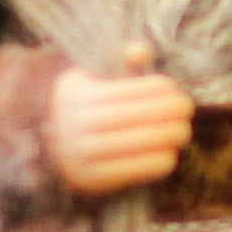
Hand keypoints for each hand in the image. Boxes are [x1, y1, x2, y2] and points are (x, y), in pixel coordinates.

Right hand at [47, 50, 193, 198]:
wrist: (44, 147)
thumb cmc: (80, 106)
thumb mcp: (90, 77)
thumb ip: (118, 61)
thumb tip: (143, 51)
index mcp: (83, 97)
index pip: (137, 90)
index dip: (165, 90)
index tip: (177, 92)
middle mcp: (81, 126)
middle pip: (145, 117)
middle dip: (175, 113)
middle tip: (187, 112)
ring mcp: (85, 155)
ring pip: (146, 143)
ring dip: (172, 136)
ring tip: (181, 132)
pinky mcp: (93, 180)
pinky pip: (140, 169)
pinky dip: (161, 161)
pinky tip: (168, 153)